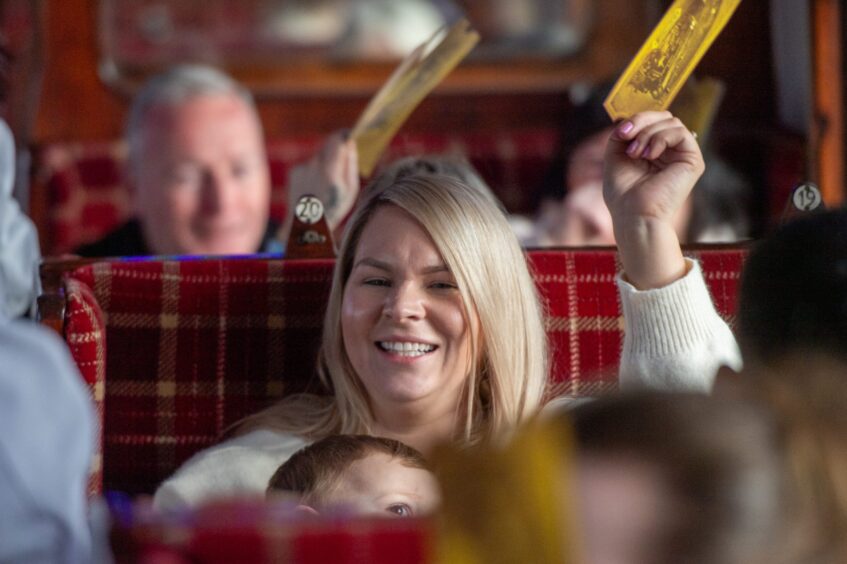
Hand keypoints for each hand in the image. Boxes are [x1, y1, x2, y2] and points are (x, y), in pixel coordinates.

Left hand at [287, 131, 359, 228]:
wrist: (306, 225)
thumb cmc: (334, 208)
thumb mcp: (351, 189)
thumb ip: (351, 163)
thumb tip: (351, 143)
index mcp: (330, 168)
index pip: (337, 138)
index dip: (345, 135)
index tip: (351, 136)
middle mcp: (314, 164)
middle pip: (328, 146)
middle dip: (336, 151)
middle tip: (342, 166)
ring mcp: (302, 167)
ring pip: (319, 157)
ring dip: (325, 164)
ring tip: (327, 185)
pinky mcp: (294, 171)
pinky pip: (309, 165)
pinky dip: (314, 172)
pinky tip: (315, 188)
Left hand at [603, 111, 703, 288]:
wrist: (633, 216)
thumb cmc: (623, 194)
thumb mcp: (615, 155)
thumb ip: (622, 133)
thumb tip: (631, 118)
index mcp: (654, 151)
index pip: (652, 121)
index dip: (637, 120)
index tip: (620, 133)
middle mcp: (671, 152)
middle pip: (663, 116)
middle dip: (641, 121)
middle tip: (626, 138)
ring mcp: (682, 156)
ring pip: (671, 121)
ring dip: (648, 133)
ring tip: (636, 154)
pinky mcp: (693, 161)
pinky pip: (680, 131)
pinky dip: (660, 138)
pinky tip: (649, 155)